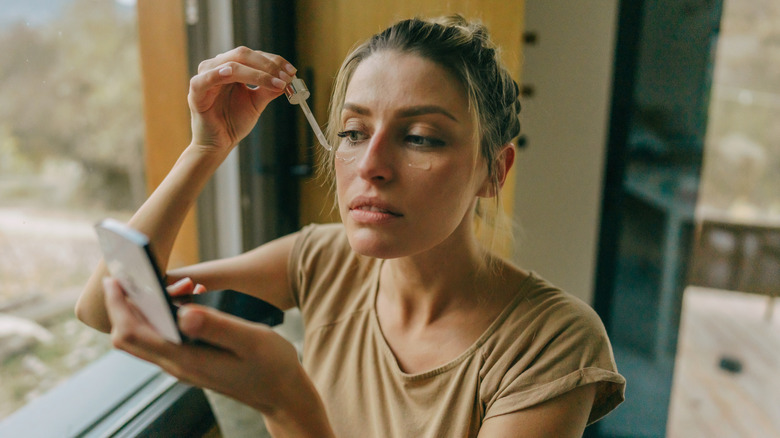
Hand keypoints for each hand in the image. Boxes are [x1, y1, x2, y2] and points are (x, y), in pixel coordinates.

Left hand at [102, 277, 301, 412]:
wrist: (283, 394)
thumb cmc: (272, 366)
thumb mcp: (251, 340)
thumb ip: (217, 326)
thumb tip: (181, 312)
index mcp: (185, 359)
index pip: (131, 334)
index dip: (119, 306)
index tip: (116, 279)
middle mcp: (177, 366)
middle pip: (129, 338)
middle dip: (124, 305)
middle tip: (131, 275)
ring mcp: (183, 366)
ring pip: (145, 339)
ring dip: (145, 310)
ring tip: (170, 284)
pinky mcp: (192, 363)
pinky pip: (163, 340)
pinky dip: (163, 318)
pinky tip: (186, 301)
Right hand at [187, 47, 296, 151]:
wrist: (219, 143)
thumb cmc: (234, 122)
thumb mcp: (256, 103)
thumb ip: (268, 90)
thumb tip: (288, 79)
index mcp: (232, 67)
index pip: (254, 55)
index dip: (274, 60)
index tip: (292, 71)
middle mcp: (218, 66)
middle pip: (243, 55)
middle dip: (268, 65)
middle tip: (286, 78)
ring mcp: (205, 76)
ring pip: (231, 65)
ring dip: (255, 73)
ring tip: (275, 83)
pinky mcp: (196, 90)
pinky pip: (206, 78)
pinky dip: (218, 74)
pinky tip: (230, 74)